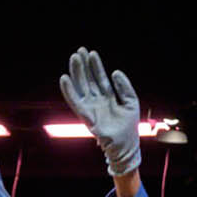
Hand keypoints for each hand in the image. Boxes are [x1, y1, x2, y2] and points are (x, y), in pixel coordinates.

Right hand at [59, 47, 141, 175]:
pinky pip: (75, 102)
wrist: (126, 146)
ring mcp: (91, 107)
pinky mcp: (86, 116)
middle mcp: (97, 100)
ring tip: (73, 58)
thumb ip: (125, 87)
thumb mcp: (131, 102)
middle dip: (83, 65)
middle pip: (88, 79)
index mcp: (108, 96)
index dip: (95, 65)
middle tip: (79, 50)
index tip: (91, 52)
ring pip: (81, 87)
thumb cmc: (129, 126)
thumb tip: (115, 71)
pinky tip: (64, 79)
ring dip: (76, 73)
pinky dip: (69, 91)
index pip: (99, 77)